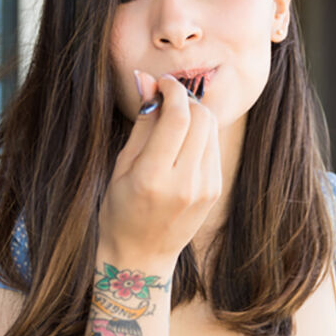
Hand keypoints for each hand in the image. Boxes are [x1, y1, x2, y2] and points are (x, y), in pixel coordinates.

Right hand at [101, 71, 221, 268]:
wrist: (142, 255)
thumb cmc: (120, 209)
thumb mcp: (122, 166)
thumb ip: (142, 123)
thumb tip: (146, 80)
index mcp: (154, 178)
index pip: (177, 118)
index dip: (173, 91)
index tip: (162, 83)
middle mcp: (185, 183)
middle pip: (201, 119)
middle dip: (186, 99)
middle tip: (167, 98)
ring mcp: (205, 188)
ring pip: (211, 129)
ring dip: (195, 114)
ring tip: (173, 119)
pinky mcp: (215, 190)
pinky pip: (213, 147)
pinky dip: (201, 134)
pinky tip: (182, 141)